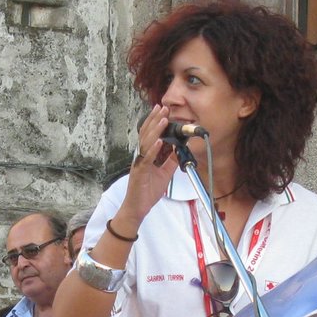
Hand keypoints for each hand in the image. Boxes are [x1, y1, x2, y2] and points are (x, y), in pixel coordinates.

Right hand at [117, 105, 178, 229]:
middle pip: (146, 134)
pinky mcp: (139, 172)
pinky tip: (160, 141)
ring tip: (163, 120)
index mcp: (145, 155)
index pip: (149, 134)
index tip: (162, 110)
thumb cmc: (147, 192)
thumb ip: (170, 161)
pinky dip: (153, 149)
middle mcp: (140, 156)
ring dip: (155, 130)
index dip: (155, 122)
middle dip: (155, 120)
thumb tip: (179, 149)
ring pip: (146, 143)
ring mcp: (139, 163)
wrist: (137, 208)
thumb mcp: (164, 174)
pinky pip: (147, 159)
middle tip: (163, 108)